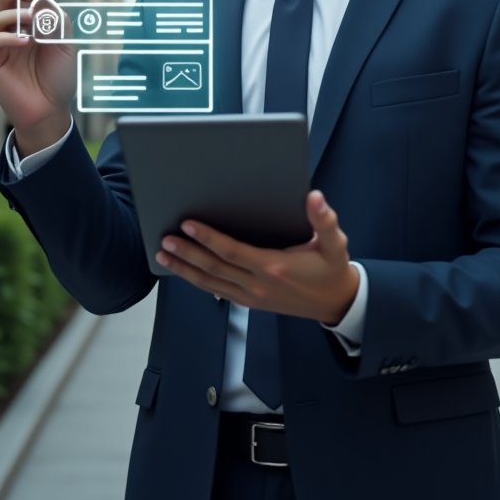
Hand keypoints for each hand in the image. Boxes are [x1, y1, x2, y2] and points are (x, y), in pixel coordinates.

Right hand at [0, 0, 75, 154]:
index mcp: (35, 22)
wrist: (51, 109)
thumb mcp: (66, 44)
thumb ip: (56, 21)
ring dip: (17, 14)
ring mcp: (4, 44)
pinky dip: (9, 37)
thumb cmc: (59, 77)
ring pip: (1, 17)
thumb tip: (41, 2)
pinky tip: (24, 40)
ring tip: (32, 21)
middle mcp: (17, 29)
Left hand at [156, 190, 359, 324]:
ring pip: (210, 283)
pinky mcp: (250, 302)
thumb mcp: (335, 242)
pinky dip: (197, 280)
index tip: (188, 224)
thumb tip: (314, 197)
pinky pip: (217, 291)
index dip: (208, 238)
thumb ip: (324, 219)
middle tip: (165, 239)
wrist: (336, 303)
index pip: (232, 251)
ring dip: (185, 269)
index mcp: (274, 267)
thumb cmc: (332, 269)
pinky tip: (184, 271)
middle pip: (214, 267)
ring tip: (163, 255)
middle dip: (187, 253)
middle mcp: (258, 285)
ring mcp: (251, 296)